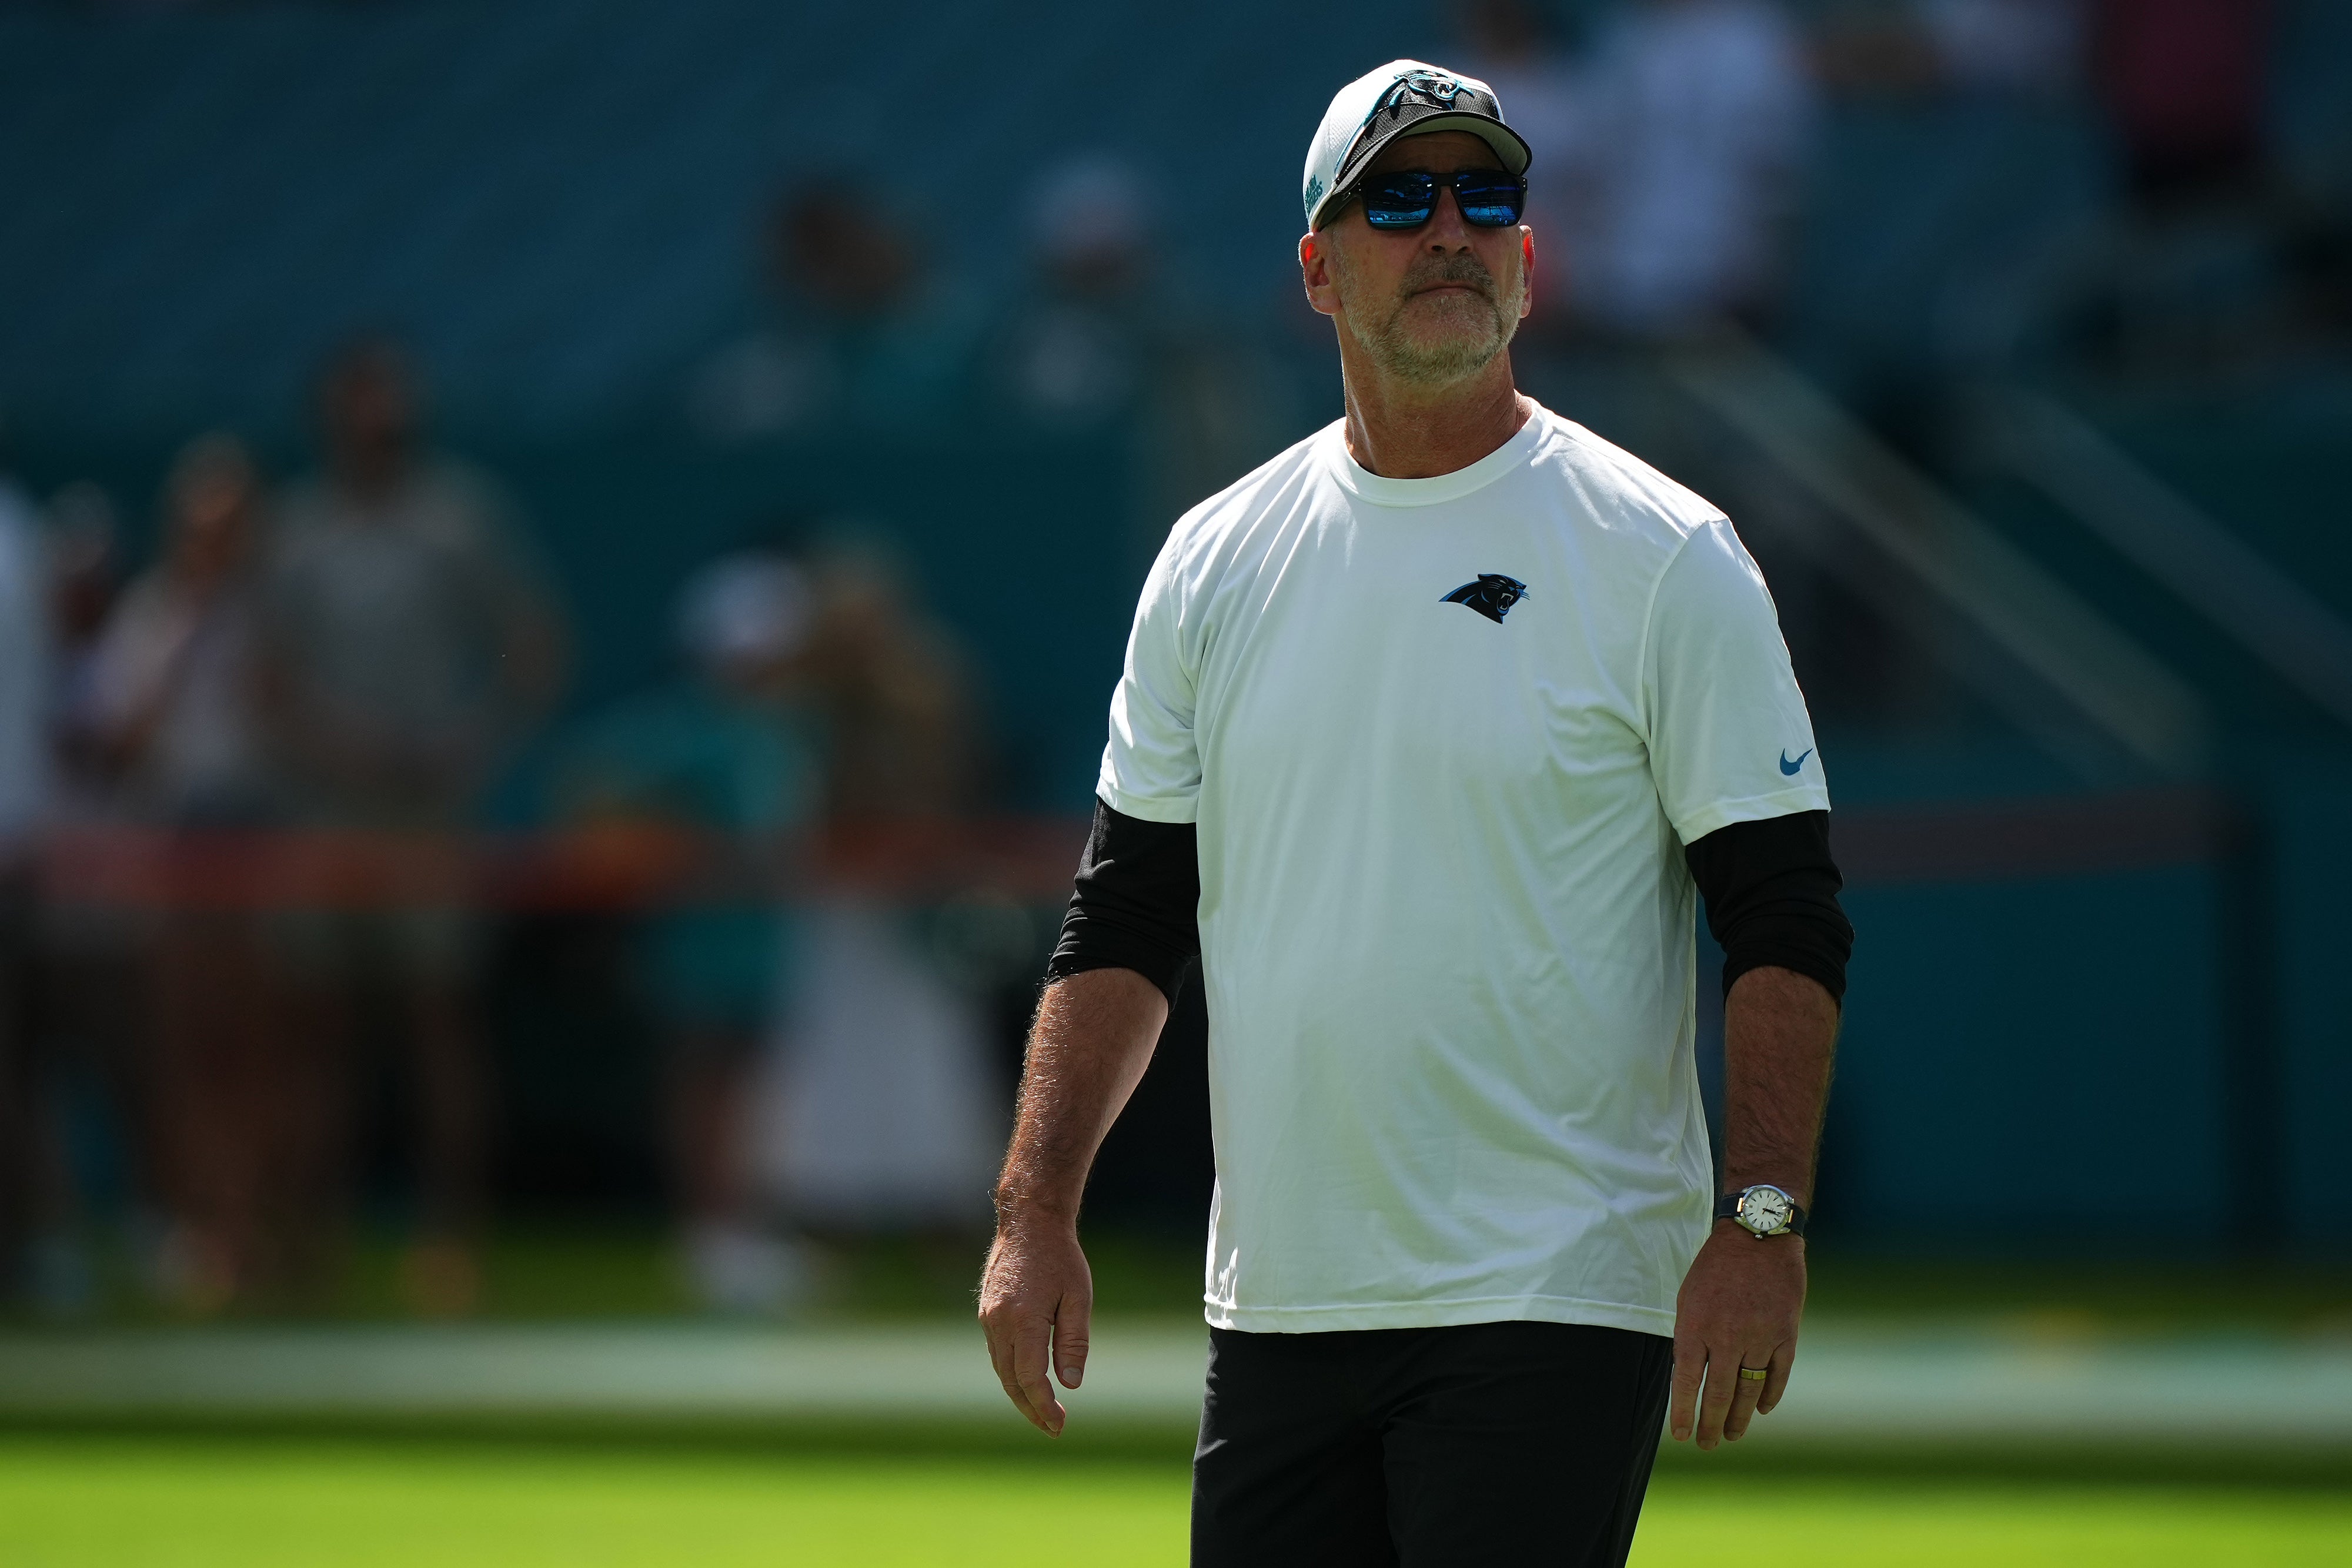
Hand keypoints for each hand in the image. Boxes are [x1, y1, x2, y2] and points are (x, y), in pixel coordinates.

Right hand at [977, 1208, 1092, 1436]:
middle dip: (1031, 1409)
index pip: (1030, 1378)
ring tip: (1043, 1413)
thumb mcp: (1078, 1297)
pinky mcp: (986, 1314)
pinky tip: (1028, 1382)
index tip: (1060, 1423)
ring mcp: (988, 1318)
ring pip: (1001, 1370)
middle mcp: (999, 1323)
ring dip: (1019, 1395)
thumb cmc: (1060, 1257)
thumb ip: (1074, 1342)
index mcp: (1023, 1319)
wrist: (1029, 1222)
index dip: (1044, 1406)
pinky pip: (997, 1353)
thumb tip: (1071, 1385)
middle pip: (1011, 1381)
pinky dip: (1011, 1373)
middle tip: (1053, 1429)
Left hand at [1669, 1221, 1804, 1450]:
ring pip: (1749, 1390)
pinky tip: (1760, 1409)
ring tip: (1732, 1435)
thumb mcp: (1688, 1298)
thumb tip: (1687, 1379)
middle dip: (1712, 1424)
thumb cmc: (1716, 1268)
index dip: (1683, 1412)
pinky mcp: (1787, 1334)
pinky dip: (1769, 1396)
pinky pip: (1778, 1375)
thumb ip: (1689, 1338)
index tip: (1682, 1435)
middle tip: (1708, 1444)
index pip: (1685, 1381)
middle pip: (1719, 1393)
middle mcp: (1727, 1336)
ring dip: (1740, 1418)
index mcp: (1695, 1325)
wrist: (1758, 1237)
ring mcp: (1760, 1337)